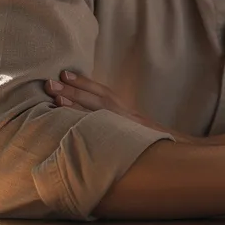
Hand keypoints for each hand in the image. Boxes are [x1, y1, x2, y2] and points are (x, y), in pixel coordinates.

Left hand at [46, 71, 171, 135]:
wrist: (175, 150)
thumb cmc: (150, 141)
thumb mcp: (133, 127)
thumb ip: (114, 121)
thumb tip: (89, 118)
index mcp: (125, 111)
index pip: (103, 92)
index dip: (84, 83)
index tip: (64, 74)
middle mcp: (126, 115)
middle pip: (97, 99)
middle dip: (73, 90)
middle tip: (49, 83)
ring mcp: (126, 127)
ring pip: (99, 112)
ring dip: (76, 104)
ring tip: (55, 98)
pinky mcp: (126, 139)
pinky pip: (104, 131)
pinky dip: (88, 126)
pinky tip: (71, 124)